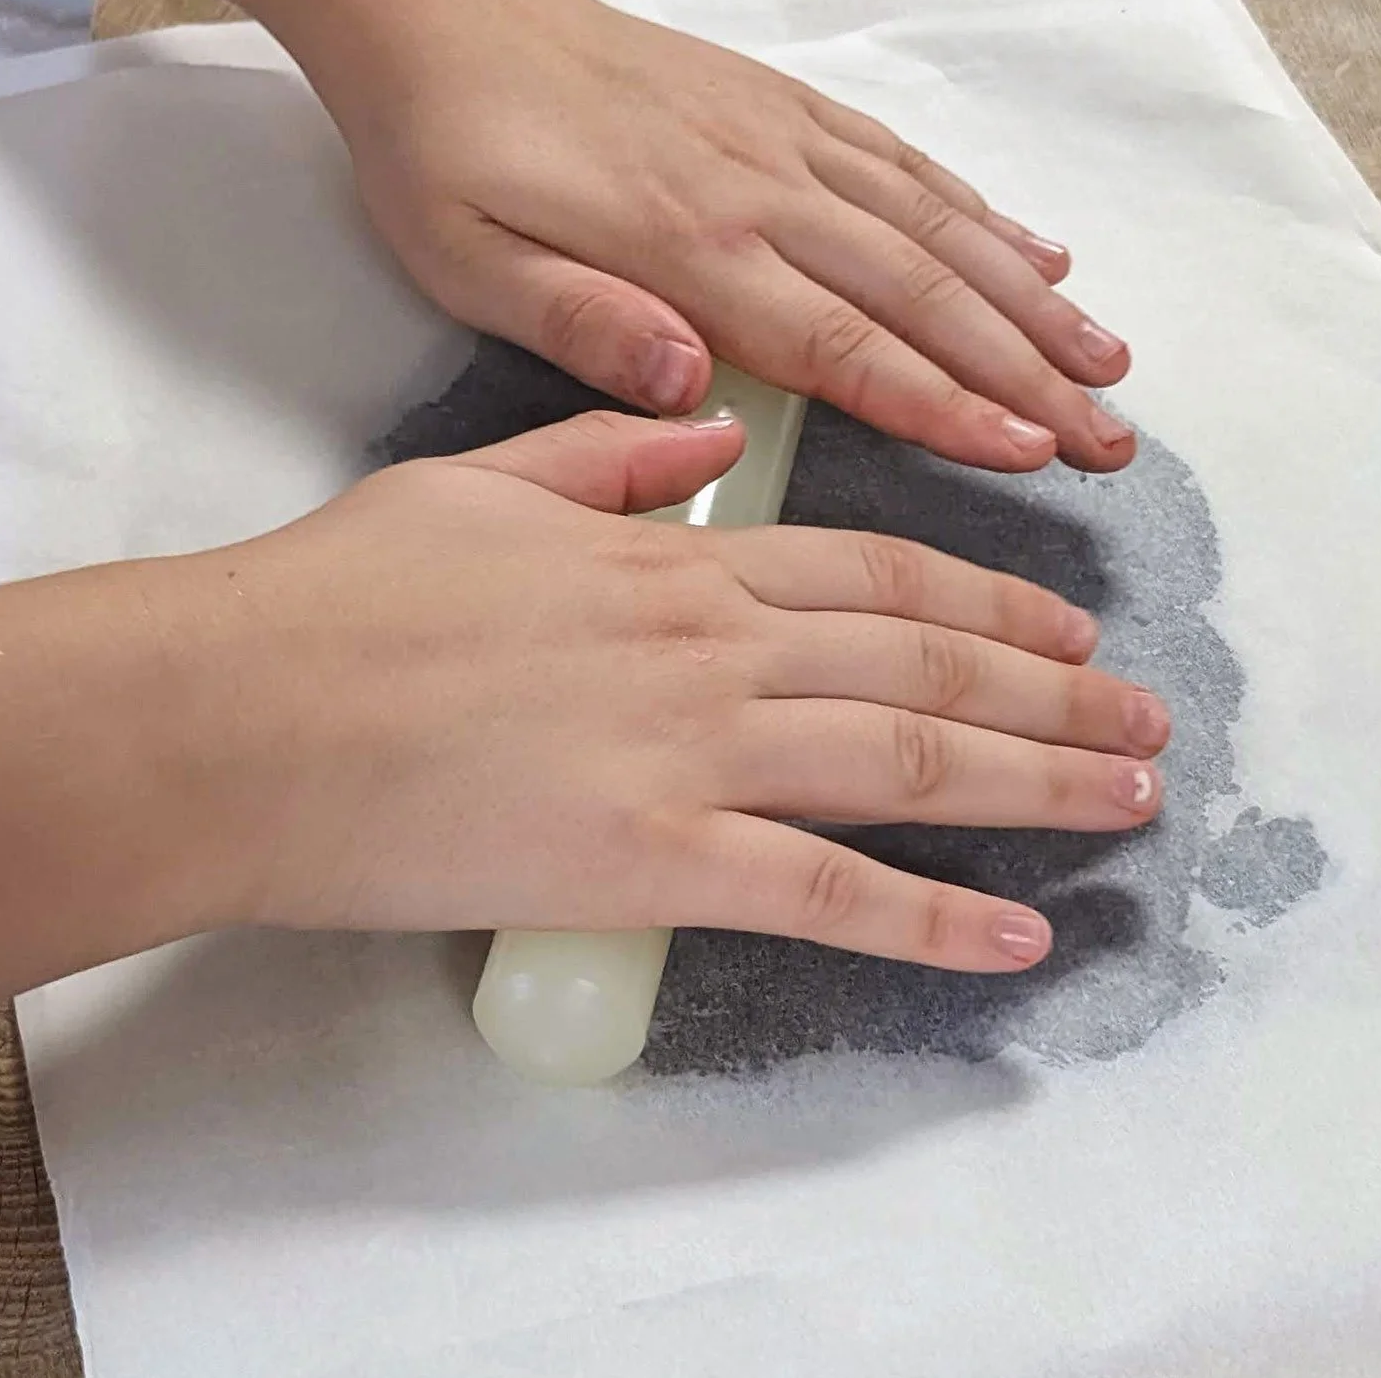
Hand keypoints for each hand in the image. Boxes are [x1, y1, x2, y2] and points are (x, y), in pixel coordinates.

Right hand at [224, 411, 1166, 961]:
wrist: (236, 707)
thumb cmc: (339, 596)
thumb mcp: (479, 483)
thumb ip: (605, 456)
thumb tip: (711, 441)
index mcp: (673, 554)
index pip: (873, 567)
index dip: (987, 596)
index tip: (1065, 623)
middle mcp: (710, 641)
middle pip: (922, 656)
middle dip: (1051, 689)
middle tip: (1145, 716)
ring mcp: (688, 748)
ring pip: (905, 755)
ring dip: (1035, 781)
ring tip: (1129, 800)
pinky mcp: (649, 859)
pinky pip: (821, 891)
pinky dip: (930, 920)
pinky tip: (1015, 939)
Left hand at [308, 0, 1137, 475]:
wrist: (438, 7)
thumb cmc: (444, 150)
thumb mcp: (463, 260)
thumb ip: (581, 322)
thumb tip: (694, 387)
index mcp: (683, 242)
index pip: (841, 341)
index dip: (942, 402)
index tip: (1031, 452)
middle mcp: (758, 185)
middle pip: (920, 288)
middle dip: (1027, 368)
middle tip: (1113, 436)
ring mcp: (781, 135)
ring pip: (934, 222)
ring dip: (1031, 294)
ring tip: (1111, 356)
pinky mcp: (781, 101)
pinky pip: (902, 159)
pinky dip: (980, 207)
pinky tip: (1035, 248)